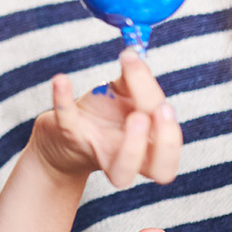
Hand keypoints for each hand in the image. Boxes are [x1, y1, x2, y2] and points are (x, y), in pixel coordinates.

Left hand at [28, 53, 180, 187]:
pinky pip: (67, 124)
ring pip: (122, 175)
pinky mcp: (69, 138)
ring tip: (135, 117)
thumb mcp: (125, 93)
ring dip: (132, 148)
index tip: (163, 105)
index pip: (169, 141)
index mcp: (150, 143)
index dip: (170, 131)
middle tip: (151, 115)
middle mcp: (130, 157)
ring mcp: (100, 152)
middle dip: (163, 144)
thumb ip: (136, 78)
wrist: (66, 129)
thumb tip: (134, 56)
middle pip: (159, 169)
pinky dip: (63, 100)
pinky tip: (61, 79)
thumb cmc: (105, 113)